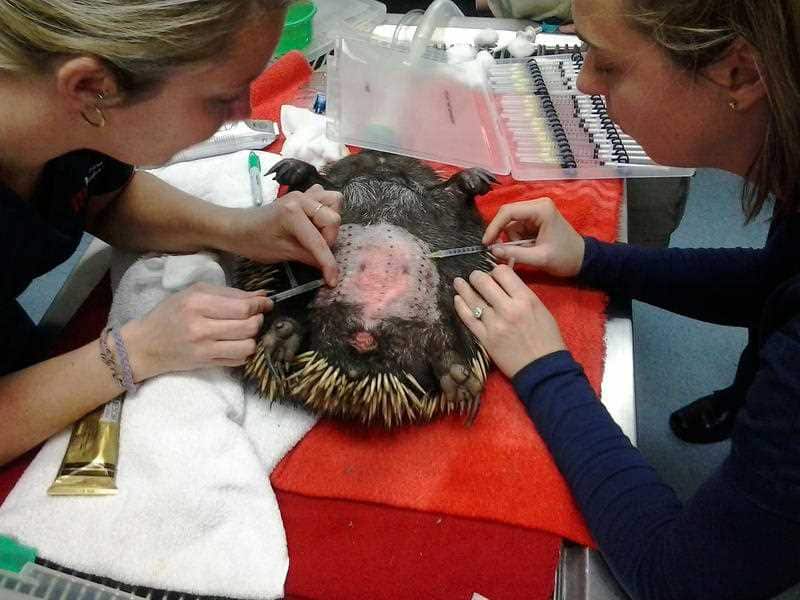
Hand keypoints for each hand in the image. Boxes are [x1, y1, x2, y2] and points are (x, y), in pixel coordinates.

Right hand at [121, 282, 270, 380]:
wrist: (145, 345)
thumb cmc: (169, 314)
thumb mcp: (193, 293)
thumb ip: (229, 293)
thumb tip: (261, 295)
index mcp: (197, 303)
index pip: (242, 307)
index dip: (260, 305)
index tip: (266, 303)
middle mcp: (201, 327)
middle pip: (249, 326)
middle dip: (258, 320)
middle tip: (254, 317)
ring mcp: (204, 348)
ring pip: (248, 346)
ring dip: (252, 338)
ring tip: (245, 332)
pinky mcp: (206, 364)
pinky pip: (238, 360)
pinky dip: (243, 352)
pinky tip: (235, 344)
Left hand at [227, 184, 342, 285]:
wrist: (236, 227)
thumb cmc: (253, 241)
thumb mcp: (282, 253)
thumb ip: (308, 258)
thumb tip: (329, 270)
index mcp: (292, 213)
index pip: (319, 241)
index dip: (328, 263)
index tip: (332, 281)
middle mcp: (301, 199)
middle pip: (333, 219)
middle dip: (330, 240)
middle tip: (318, 254)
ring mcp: (303, 194)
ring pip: (334, 202)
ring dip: (331, 222)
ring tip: (320, 236)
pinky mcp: (303, 195)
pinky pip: (324, 197)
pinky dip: (326, 209)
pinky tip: (317, 222)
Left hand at [453, 265, 565, 377]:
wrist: (543, 368)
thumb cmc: (547, 338)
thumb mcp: (541, 309)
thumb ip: (523, 294)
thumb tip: (506, 281)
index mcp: (525, 299)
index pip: (502, 272)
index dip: (495, 270)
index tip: (494, 274)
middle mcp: (508, 308)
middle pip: (483, 282)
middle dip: (476, 276)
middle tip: (474, 277)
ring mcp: (494, 324)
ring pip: (472, 299)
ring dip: (463, 288)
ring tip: (458, 282)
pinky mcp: (485, 338)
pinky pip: (467, 318)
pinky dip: (460, 306)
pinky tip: (457, 299)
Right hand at [483, 198, 584, 277]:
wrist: (582, 260)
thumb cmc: (565, 258)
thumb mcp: (539, 258)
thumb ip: (515, 254)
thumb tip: (492, 250)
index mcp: (541, 209)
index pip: (508, 212)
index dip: (494, 227)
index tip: (486, 243)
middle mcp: (537, 205)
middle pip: (507, 216)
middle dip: (502, 235)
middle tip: (498, 251)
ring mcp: (536, 212)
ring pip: (510, 224)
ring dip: (512, 240)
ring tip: (523, 253)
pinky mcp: (535, 220)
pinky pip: (517, 228)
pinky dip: (516, 241)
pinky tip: (526, 250)